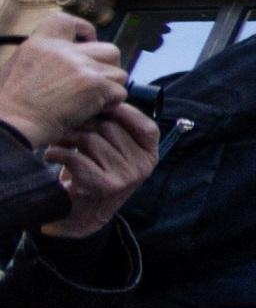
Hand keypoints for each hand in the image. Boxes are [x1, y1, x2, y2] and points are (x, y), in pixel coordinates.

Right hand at [0, 12, 126, 148]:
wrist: (12, 123)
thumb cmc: (11, 104)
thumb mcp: (18, 67)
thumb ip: (43, 58)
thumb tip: (61, 61)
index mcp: (41, 42)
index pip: (69, 20)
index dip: (85, 30)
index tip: (87, 42)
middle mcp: (63, 50)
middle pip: (109, 49)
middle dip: (109, 68)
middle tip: (97, 83)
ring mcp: (81, 66)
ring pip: (119, 72)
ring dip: (111, 88)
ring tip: (94, 99)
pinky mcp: (93, 84)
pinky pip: (120, 92)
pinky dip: (111, 104)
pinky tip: (94, 111)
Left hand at [39, 100, 155, 237]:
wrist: (84, 212)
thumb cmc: (97, 172)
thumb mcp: (116, 151)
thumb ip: (118, 127)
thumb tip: (104, 95)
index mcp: (151, 155)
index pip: (146, 125)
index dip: (122, 112)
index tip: (99, 107)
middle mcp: (143, 166)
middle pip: (110, 126)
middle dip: (84, 122)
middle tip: (68, 124)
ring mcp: (126, 177)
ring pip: (90, 139)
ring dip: (66, 137)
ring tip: (58, 141)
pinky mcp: (105, 186)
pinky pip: (75, 156)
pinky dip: (57, 153)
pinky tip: (53, 156)